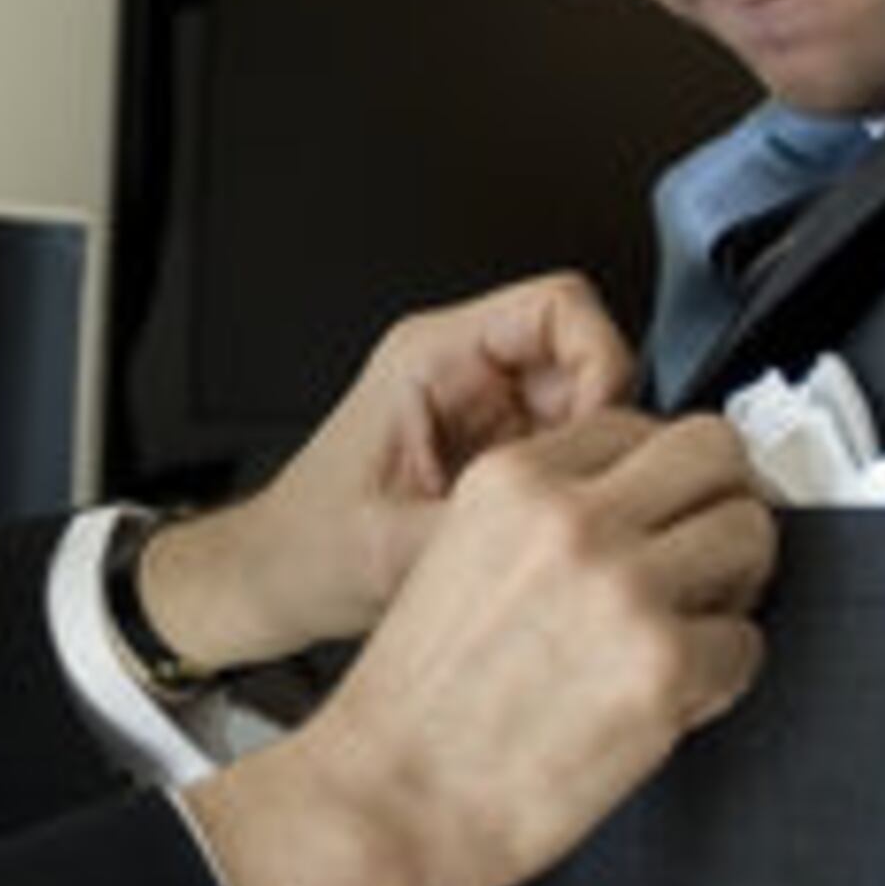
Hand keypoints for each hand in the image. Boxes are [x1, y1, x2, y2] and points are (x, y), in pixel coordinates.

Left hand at [137, 272, 636, 671]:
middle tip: (597, 491)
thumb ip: (488, 530)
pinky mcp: (501, 454)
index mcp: (432, 358)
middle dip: (610, 425)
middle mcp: (467, 372)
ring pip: (592, 408)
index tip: (610, 430)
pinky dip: (582, 490)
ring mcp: (489, 412)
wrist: (274, 580)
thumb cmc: (308, 551)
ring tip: (571, 522)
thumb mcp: (396, 549)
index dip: (604, 356)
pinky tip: (557, 538)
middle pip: (589, 357)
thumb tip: (579, 529)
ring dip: (598, 463)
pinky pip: (572, 452)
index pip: (559, 305)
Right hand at [180, 405, 772, 885]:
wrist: (391, 798)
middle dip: (720, 501)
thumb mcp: (458, 556)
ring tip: (691, 626)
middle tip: (706, 555)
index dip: (659, 477)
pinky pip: (747, 643)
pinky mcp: (665, 667)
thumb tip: (641, 504)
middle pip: (714, 452)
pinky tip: (668, 696)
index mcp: (512, 481)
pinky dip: (721, 675)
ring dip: (735, 583)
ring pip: (750, 533)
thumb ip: (544, 517)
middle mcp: (572, 519)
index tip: (663, 513)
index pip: (637, 425)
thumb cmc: (418, 703)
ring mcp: (625, 587)